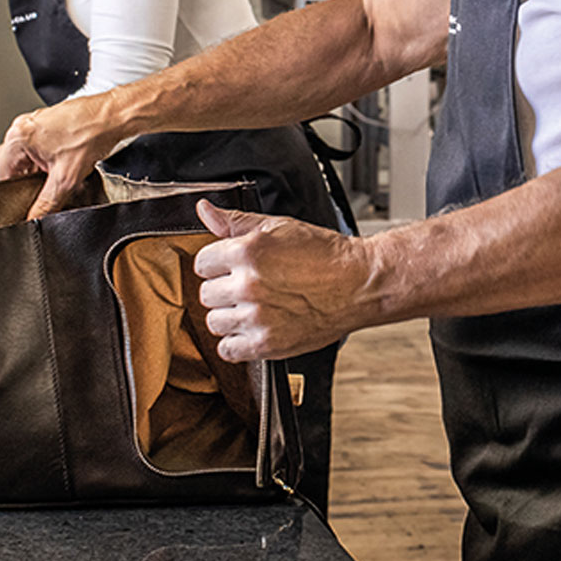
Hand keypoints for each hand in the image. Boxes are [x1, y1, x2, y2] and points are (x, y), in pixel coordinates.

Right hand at [0, 96, 125, 217]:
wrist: (114, 116)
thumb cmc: (92, 134)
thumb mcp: (66, 179)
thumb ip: (46, 204)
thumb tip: (33, 220)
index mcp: (17, 138)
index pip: (3, 176)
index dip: (14, 194)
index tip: (24, 206)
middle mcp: (23, 128)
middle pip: (18, 168)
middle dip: (33, 183)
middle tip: (51, 189)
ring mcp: (36, 124)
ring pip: (32, 160)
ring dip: (45, 172)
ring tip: (63, 174)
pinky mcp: (50, 125)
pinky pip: (43, 150)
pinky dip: (53, 161)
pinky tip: (68, 165)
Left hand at [192, 199, 373, 361]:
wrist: (359, 284)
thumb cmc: (324, 255)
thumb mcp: (279, 226)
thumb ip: (235, 221)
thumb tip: (204, 210)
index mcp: (247, 252)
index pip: (202, 262)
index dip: (218, 263)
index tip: (232, 267)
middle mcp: (248, 285)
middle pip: (206, 294)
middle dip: (224, 289)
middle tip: (249, 286)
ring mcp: (257, 317)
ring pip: (213, 322)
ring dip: (229, 316)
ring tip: (254, 307)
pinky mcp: (266, 344)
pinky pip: (227, 350)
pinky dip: (237, 341)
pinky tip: (254, 328)